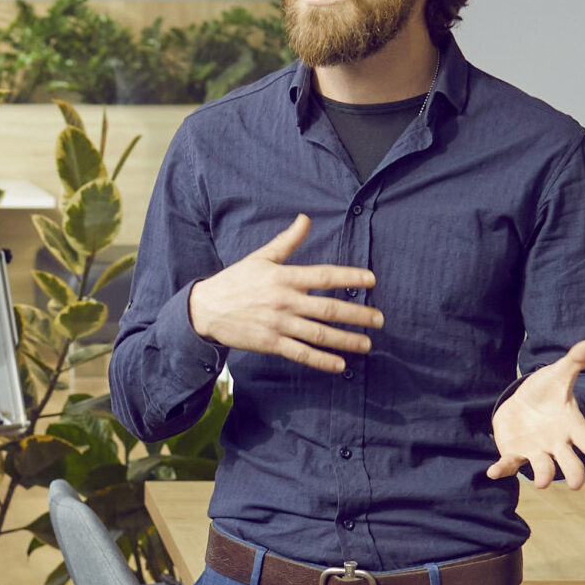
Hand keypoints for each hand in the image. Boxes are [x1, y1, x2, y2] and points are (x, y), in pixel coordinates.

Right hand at [186, 214, 382, 374]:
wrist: (205, 309)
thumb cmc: (236, 280)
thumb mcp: (260, 257)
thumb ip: (287, 241)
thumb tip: (305, 218)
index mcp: (284, 277)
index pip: (323, 275)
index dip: (349, 276)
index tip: (371, 279)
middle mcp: (284, 301)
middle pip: (328, 309)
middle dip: (357, 314)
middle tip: (379, 319)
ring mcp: (278, 324)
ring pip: (318, 334)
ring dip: (346, 340)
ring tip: (367, 344)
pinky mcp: (270, 343)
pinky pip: (300, 354)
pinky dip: (321, 360)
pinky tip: (340, 365)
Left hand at [490, 341, 584, 488]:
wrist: (525, 402)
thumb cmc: (547, 391)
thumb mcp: (559, 374)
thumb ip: (573, 362)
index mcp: (572, 426)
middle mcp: (557, 444)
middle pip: (570, 463)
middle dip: (574, 473)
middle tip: (577, 484)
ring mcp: (537, 451)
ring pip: (542, 468)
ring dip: (543, 475)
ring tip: (542, 483)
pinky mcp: (515, 453)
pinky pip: (510, 464)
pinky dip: (502, 469)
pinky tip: (493, 472)